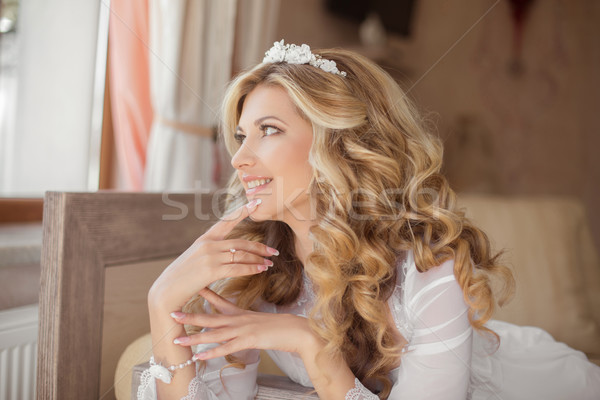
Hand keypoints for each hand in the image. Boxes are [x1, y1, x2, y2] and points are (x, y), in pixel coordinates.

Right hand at [148, 199, 278, 310]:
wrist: (166, 292)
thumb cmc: (181, 279)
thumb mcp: (194, 260)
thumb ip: (209, 253)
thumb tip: (226, 253)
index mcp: (204, 240)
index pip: (226, 221)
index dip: (242, 211)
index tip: (255, 203)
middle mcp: (208, 244)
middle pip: (240, 243)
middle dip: (260, 247)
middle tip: (273, 251)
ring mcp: (209, 256)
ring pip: (241, 255)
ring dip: (259, 259)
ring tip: (270, 263)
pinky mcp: (211, 270)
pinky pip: (237, 268)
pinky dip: (252, 268)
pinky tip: (261, 270)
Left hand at [170, 288, 319, 359]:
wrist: (297, 331)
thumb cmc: (281, 327)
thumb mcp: (260, 319)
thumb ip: (246, 318)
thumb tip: (236, 319)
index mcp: (241, 313)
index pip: (219, 301)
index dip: (204, 294)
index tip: (190, 288)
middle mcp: (239, 319)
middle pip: (210, 317)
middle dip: (190, 316)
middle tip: (171, 312)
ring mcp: (243, 330)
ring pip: (214, 333)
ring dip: (194, 337)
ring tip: (177, 338)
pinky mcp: (248, 340)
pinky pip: (226, 348)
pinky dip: (211, 352)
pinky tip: (199, 355)